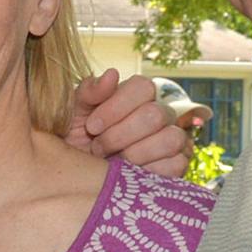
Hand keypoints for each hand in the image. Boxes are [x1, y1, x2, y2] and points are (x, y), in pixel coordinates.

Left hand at [64, 70, 199, 177]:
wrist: (76, 177)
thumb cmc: (75, 138)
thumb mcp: (73, 114)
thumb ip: (89, 92)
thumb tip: (112, 74)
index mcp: (136, 95)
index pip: (143, 87)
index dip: (117, 107)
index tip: (92, 126)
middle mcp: (160, 113)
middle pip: (155, 115)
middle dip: (119, 136)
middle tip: (97, 148)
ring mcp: (172, 138)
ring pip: (171, 139)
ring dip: (135, 154)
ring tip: (112, 163)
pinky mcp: (178, 164)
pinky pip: (176, 165)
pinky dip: (148, 172)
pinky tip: (128, 175)